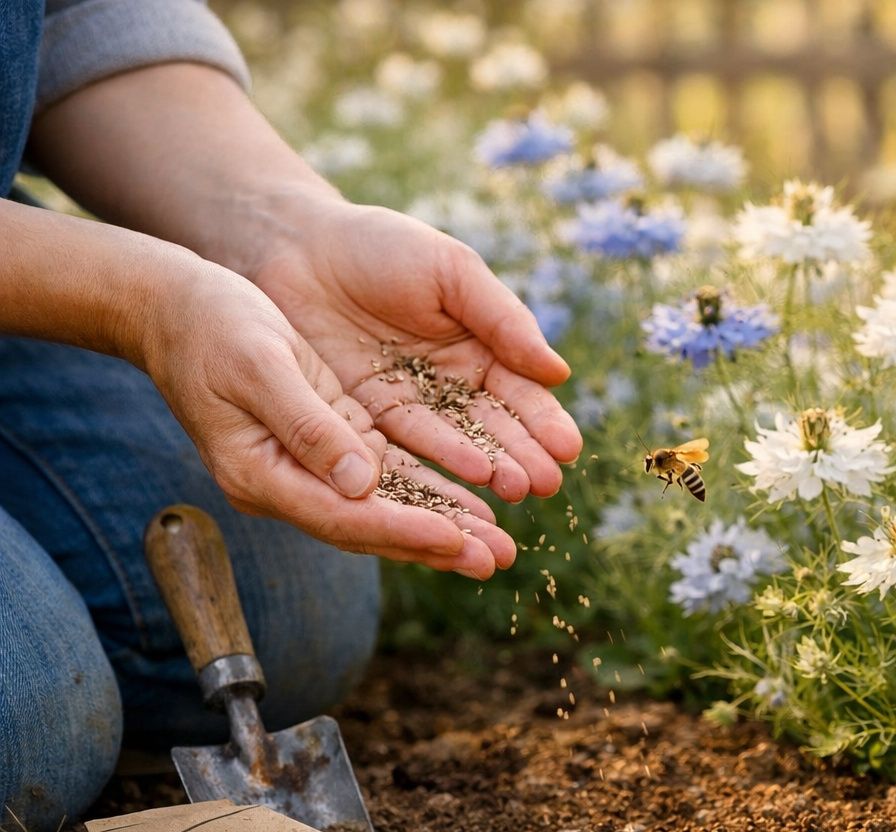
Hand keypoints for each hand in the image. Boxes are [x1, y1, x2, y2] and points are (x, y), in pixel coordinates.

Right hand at [143, 255, 515, 577]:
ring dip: (442, 528)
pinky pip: (387, 481)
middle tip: (496, 561)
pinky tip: (471, 509)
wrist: (178, 306)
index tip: (456, 538)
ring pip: (385, 509)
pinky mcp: (332, 443)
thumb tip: (360, 482)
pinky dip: (429, 495)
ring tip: (498, 547)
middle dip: (435, 545)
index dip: (402, 528)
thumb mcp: (258, 365)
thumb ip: (308, 426)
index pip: (343, 516)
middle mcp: (287, 482)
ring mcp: (310, 467)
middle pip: (371, 526)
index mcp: (261, 473)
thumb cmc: (211, 327)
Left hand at [248, 199, 582, 501]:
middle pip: (494, 428)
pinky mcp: (364, 419)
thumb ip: (503, 320)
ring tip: (516, 489)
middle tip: (547, 483)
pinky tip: (468, 478)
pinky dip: (438, 463)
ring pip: (455, 444)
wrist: (295, 246)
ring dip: (490, 469)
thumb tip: (559, 372)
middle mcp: (449, 384)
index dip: (544, 421)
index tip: (568, 448)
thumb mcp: (451, 272)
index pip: (520, 393)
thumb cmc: (380, 246)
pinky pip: (404, 447)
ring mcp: (408, 405)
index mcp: (480, 347)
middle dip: (524, 456)